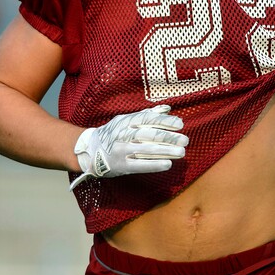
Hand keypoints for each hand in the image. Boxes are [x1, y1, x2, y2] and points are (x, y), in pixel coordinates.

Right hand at [70, 105, 187, 189]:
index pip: (147, 119)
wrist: (89, 151)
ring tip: (181, 152)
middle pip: (148, 135)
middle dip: (168, 137)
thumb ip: (146, 115)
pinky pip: (139, 165)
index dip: (164, 121)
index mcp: (125, 122)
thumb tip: (167, 108)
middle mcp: (122, 134)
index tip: (180, 124)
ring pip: (145, 149)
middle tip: (185, 140)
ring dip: (165, 151)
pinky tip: (168, 164)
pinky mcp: (120, 165)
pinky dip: (154, 164)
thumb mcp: (125, 121)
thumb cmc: (113, 134)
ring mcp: (120, 150)